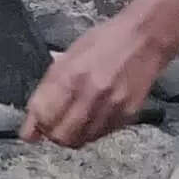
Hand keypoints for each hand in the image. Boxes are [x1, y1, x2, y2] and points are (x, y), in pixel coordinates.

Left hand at [22, 8, 175, 149]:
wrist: (145, 39)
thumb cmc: (105, 41)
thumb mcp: (70, 55)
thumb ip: (50, 86)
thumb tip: (34, 116)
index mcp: (69, 75)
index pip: (42, 115)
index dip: (34, 126)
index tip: (34, 129)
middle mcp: (89, 94)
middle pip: (60, 136)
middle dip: (52, 134)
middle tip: (54, 125)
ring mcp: (110, 106)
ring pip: (81, 140)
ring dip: (73, 135)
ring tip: (75, 120)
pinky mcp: (127, 114)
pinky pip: (101, 135)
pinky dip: (92, 131)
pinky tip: (93, 116)